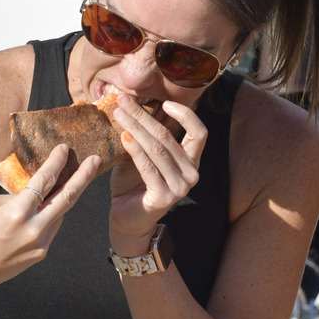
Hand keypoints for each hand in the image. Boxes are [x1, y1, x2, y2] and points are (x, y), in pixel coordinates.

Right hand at [0, 144, 98, 293]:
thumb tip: (35, 190)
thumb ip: (17, 196)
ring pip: (60, 213)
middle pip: (68, 197)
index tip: (65, 149)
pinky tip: (46, 207)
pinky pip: (52, 227)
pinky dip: (51, 214)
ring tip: (72, 179)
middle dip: (84, 176)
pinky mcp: (42, 253)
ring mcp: (41, 244)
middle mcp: (34, 229)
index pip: (44, 180)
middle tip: (95, 160)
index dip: (57, 162)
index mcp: (17, 213)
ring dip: (65, 195)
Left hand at [108, 97, 207, 250]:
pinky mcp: (164, 197)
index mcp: (191, 160)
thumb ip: (147, 134)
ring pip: (158, 149)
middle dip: (144, 115)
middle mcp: (191, 173)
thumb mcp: (143, 154)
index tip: (164, 102)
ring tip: (119, 114)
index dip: (185, 115)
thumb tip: (136, 102)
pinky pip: (148, 167)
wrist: (127, 218)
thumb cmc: (134, 183)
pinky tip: (124, 137)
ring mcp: (180, 187)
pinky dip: (135, 150)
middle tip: (123, 100)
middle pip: (169, 136)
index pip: (199, 133)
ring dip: (136, 128)